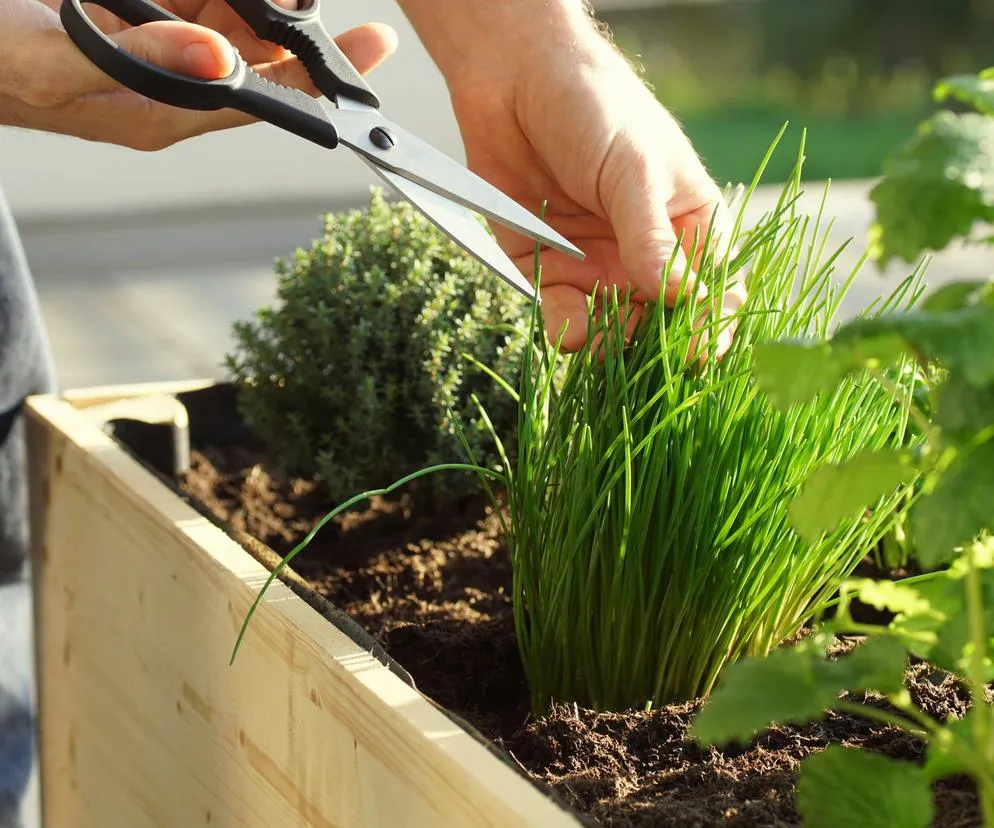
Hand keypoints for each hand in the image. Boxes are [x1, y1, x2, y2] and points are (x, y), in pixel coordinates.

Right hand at [0, 0, 395, 148]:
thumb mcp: (56, 61)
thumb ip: (140, 59)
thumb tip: (219, 61)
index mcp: (162, 111)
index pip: (261, 100)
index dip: (321, 80)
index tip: (375, 50)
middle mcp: (172, 84)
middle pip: (261, 60)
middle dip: (300, 29)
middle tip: (329, 1)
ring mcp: (158, 47)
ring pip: (235, 22)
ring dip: (265, 0)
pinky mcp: (141, 15)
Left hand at [444, 21, 745, 355]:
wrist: (514, 80)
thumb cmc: (594, 108)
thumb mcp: (633, 170)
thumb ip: (650, 237)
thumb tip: (680, 297)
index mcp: (687, 226)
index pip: (712, 289)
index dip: (710, 323)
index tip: (702, 349)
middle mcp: (645, 255)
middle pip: (662, 321)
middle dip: (656, 345)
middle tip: (648, 361)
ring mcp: (597, 266)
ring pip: (613, 329)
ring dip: (611, 343)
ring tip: (603, 343)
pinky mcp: (546, 270)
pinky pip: (561, 314)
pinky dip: (566, 329)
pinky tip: (570, 332)